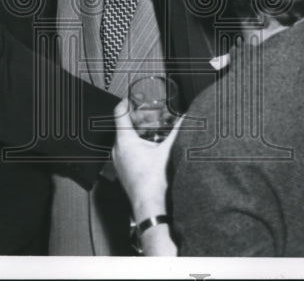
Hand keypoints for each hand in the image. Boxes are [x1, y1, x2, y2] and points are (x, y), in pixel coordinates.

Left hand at [112, 98, 182, 219]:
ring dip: (138, 131)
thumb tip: (186, 119)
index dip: (127, 101)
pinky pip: (126, 150)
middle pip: (124, 124)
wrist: (149, 206)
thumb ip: (177, 131)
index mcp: (124, 140)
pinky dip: (136, 143)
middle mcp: (117, 149)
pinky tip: (151, 146)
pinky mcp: (123, 169)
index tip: (134, 98)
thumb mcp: (168, 150)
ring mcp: (119, 161)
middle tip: (152, 114)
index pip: (120, 112)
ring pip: (125, 138)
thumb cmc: (153, 182)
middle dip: (139, 117)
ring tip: (154, 129)